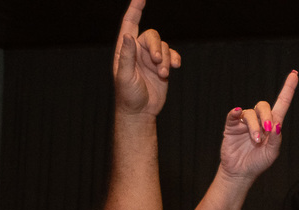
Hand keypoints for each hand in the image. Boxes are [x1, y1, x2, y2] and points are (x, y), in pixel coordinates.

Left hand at [113, 0, 180, 116]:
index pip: (129, 24)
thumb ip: (126, 56)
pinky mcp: (162, 67)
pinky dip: (174, 59)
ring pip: (164, 47)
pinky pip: (172, 55)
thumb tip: (128, 35)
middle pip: (152, 36)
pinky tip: (174, 67)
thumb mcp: (124, 76)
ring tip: (163, 75)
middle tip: (157, 62)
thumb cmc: (128, 96)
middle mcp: (137, 51)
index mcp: (125, 49)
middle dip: (157, 47)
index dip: (135, 9)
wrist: (141, 112)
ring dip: (166, 59)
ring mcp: (150, 58)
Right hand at [220, 71, 298, 181]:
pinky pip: (233, 114)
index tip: (295, 74)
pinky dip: (235, 112)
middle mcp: (259, 120)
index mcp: (272, 125)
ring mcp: (245, 122)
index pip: (281, 104)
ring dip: (254, 126)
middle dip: (266, 116)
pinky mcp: (232, 126)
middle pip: (263, 106)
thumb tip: (276, 125)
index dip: (288, 89)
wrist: (240, 172)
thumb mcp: (272, 153)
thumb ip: (276, 139)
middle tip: (267, 130)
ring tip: (256, 140)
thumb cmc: (258, 162)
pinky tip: (238, 113)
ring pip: (250, 113)